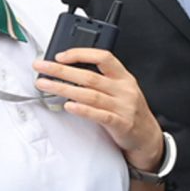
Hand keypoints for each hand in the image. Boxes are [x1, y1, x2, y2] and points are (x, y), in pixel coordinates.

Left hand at [35, 45, 163, 171]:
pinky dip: (83, 110)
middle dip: (61, 70)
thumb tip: (68, 70)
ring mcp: (123, 107)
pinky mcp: (121, 124)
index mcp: (124, 77)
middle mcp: (124, 90)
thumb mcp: (121, 90)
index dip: (80, 54)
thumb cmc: (129, 111)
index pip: (103, 57)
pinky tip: (69, 106)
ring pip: (90, 95)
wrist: (147, 136)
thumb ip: (100, 80)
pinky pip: (99, 115)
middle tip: (41, 67)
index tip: (60, 56)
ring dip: (64, 88)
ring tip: (45, 85)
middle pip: (89, 76)